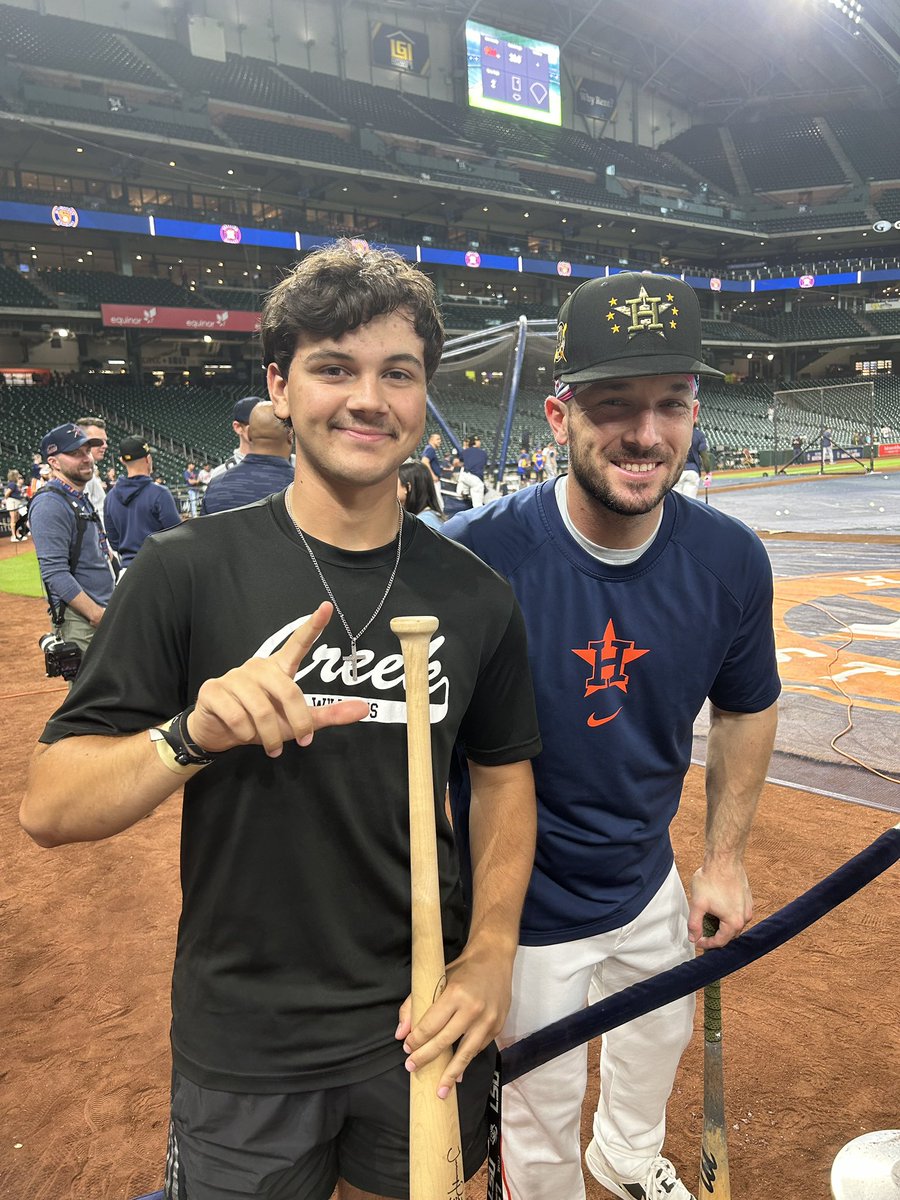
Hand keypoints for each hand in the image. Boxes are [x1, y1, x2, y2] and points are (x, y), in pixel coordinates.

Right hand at [187, 602, 368, 755]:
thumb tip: (365, 708)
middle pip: (288, 691)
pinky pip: (237, 716)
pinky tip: (242, 734)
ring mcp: (234, 676)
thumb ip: (329, 715)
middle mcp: (258, 667)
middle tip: (301, 741)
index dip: (312, 625)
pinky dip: (244, 733)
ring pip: (261, 709)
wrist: (217, 733)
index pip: (298, 643)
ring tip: (271, 746)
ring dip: (269, 735)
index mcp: (279, 669)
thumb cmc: (261, 724)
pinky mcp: (213, 690)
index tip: (327, 607)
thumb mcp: (297, 721)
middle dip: (298, 722)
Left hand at [395, 941, 512, 1098]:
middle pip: (445, 1041)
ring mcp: (488, 1020)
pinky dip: (466, 1061)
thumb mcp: (436, 979)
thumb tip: (401, 1034)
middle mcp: (473, 1009)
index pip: (430, 1025)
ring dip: (450, 1074)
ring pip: (465, 1053)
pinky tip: (457, 1074)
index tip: (406, 1048)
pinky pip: (478, 1049)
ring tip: (439, 1091)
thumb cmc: (462, 969)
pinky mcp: (498, 1027)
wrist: (494, 959)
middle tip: (412, 1067)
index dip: (416, 1040)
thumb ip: (414, 1005)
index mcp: (455, 994)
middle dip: (426, 1057)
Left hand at [688, 861, 752, 949]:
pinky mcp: (747, 898)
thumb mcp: (698, 904)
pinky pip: (738, 913)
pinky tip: (717, 908)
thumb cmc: (711, 879)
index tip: (697, 940)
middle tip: (702, 933)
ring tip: (708, 920)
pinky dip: (727, 915)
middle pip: (729, 935)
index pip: (720, 942)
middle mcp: (745, 917)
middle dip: (715, 936)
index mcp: (734, 922)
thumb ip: (694, 924)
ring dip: (722, 925)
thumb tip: (693, 938)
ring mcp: (748, 907)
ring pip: (734, 923)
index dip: (707, 944)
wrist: (724, 859)